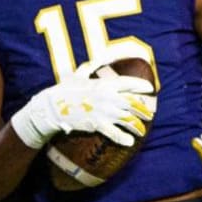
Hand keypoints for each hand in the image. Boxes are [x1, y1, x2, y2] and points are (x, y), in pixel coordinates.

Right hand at [10, 60, 154, 148]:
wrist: (52, 106)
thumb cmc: (64, 90)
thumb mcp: (77, 75)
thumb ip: (89, 68)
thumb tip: (94, 60)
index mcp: (104, 84)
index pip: (128, 84)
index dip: (141, 86)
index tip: (149, 89)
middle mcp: (108, 97)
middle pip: (133, 103)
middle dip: (143, 109)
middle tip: (149, 115)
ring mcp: (104, 112)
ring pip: (128, 119)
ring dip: (137, 126)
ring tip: (141, 131)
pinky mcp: (98, 124)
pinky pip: (115, 133)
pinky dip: (123, 138)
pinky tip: (129, 142)